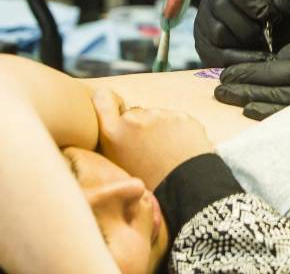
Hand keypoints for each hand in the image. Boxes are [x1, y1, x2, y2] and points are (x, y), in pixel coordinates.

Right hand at [92, 88, 214, 189]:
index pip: (102, 98)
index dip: (109, 103)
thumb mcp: (119, 171)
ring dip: (159, 130)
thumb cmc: (151, 188)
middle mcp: (134, 118)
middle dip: (138, 127)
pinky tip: (181, 151)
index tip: (115, 111)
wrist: (187, 191)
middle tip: (147, 151)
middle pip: (133, 114)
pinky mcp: (181, 116)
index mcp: (113, 132)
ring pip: (155, 119)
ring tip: (167, 155)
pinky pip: (176, 121)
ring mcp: (159, 115)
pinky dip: (178, 132)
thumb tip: (115, 137)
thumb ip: (113, 147)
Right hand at [194, 0, 289, 66]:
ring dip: (247, 41)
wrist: (288, 45)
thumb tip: (278, 1)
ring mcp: (206, 22)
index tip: (274, 14)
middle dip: (250, 22)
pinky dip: (243, 59)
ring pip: (218, 31)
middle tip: (269, 32)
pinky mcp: (206, 48)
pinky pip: (218, 55)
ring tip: (265, 44)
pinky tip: (260, 59)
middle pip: (221, 5)